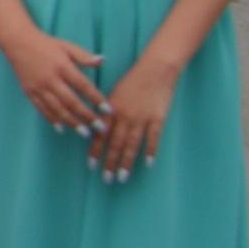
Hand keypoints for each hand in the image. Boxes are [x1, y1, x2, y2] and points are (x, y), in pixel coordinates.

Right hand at [0, 27, 108, 138]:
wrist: (17, 42)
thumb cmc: (45, 44)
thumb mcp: (66, 46)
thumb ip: (84, 56)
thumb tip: (102, 60)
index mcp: (62, 66)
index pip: (83, 86)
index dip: (96, 99)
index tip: (108, 110)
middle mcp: (50, 79)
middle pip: (71, 101)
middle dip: (87, 116)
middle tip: (100, 128)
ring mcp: (38, 87)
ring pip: (57, 109)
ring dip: (72, 122)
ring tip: (84, 133)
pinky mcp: (29, 92)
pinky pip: (42, 109)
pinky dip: (52, 119)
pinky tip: (61, 128)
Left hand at [88, 53, 175, 179]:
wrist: (155, 68)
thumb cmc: (133, 80)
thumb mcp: (115, 94)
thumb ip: (107, 112)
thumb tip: (100, 129)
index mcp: (111, 109)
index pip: (100, 134)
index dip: (95, 151)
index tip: (91, 166)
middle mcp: (124, 115)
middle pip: (115, 143)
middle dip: (110, 162)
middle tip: (106, 179)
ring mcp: (141, 117)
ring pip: (132, 144)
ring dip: (127, 162)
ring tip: (123, 177)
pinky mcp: (158, 117)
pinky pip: (153, 138)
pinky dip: (151, 151)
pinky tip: (148, 163)